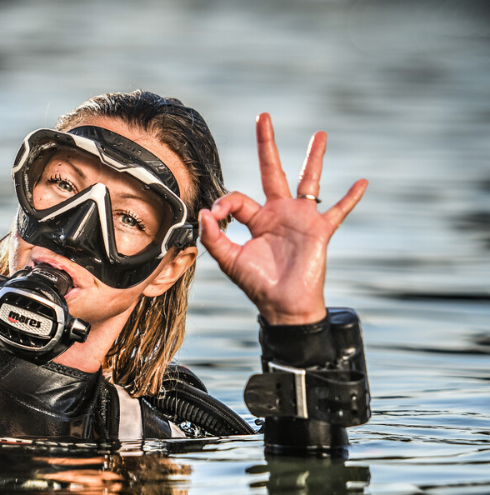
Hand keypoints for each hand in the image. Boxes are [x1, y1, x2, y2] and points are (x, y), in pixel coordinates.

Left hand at [199, 113, 367, 324]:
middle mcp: (278, 213)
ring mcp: (301, 219)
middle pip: (272, 171)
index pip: (238, 199)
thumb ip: (214, 237)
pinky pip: (338, 210)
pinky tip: (362, 182)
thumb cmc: (257, 285)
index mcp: (255, 219)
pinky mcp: (320, 230)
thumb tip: (203, 212)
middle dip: (266, 145)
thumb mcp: (229, 261)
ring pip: (308, 181)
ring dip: (313, 158)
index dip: (224, 204)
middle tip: (263, 117)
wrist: (284, 306)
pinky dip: (350, 197)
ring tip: (320, 134)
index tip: (215, 215)